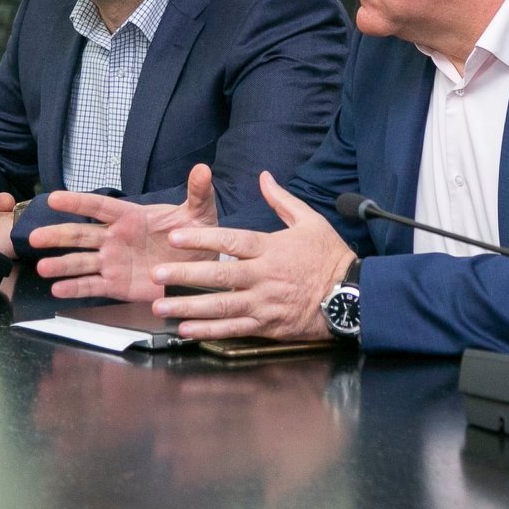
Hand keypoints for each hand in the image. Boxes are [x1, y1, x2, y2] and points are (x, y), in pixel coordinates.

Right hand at [30, 163, 220, 300]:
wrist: (201, 266)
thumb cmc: (195, 235)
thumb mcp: (200, 213)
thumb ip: (198, 193)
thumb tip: (203, 169)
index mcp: (132, 217)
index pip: (100, 207)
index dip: (78, 203)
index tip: (54, 198)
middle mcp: (116, 239)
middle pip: (82, 236)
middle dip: (58, 235)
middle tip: (34, 236)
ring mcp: (114, 262)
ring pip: (82, 263)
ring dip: (61, 265)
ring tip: (42, 267)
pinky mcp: (117, 285)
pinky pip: (93, 286)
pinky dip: (75, 288)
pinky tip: (57, 289)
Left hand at [148, 172, 353, 340]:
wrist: (351, 295)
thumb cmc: (330, 257)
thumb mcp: (310, 221)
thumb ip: (282, 200)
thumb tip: (264, 178)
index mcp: (271, 249)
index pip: (231, 241)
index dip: (202, 239)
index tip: (175, 237)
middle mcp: (264, 276)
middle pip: (219, 275)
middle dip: (185, 274)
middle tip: (157, 274)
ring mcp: (264, 303)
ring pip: (221, 306)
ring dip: (189, 306)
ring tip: (161, 306)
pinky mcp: (267, 325)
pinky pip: (233, 329)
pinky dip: (209, 331)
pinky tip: (186, 329)